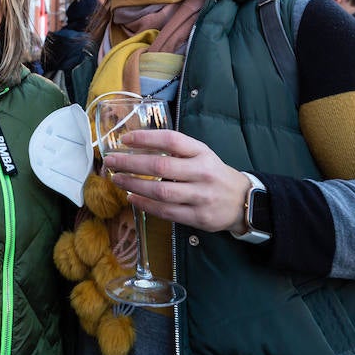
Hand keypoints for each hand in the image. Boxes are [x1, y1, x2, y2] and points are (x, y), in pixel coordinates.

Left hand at [102, 129, 250, 231]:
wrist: (243, 201)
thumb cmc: (213, 173)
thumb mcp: (201, 154)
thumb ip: (176, 150)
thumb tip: (137, 145)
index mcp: (202, 152)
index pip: (171, 140)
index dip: (146, 138)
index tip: (125, 139)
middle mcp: (202, 172)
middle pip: (161, 166)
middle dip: (131, 163)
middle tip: (111, 161)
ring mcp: (201, 196)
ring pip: (161, 191)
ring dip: (134, 185)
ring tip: (117, 179)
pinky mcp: (198, 217)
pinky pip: (166, 211)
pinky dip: (145, 205)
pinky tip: (132, 197)